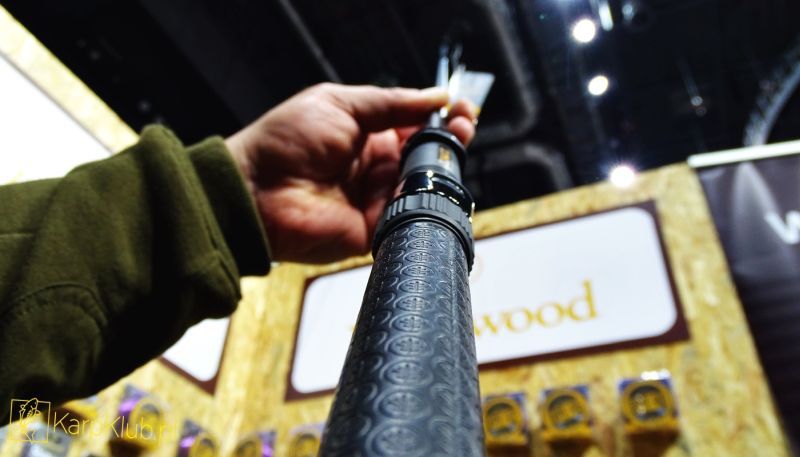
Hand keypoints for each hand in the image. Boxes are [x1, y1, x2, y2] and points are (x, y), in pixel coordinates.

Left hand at [225, 83, 476, 262]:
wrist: (255, 190)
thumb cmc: (285, 141)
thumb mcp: (339, 103)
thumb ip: (389, 104)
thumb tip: (436, 96)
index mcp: (368, 135)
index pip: (416, 126)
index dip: (440, 117)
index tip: (460, 109)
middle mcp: (376, 168)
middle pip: (427, 156)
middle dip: (449, 141)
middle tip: (463, 128)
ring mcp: (376, 199)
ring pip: (423, 185)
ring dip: (440, 168)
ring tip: (449, 150)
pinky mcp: (374, 229)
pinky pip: (408, 214)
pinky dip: (421, 199)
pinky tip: (426, 180)